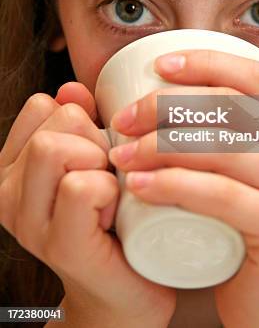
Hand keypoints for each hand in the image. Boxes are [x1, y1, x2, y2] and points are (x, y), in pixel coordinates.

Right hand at [0, 82, 175, 326]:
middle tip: (109, 174)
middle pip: (56, 121)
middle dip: (96, 138)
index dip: (82, 119)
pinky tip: (114, 215)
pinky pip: (80, 187)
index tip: (95, 153)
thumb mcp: (94, 159)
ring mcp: (28, 222)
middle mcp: (8, 193)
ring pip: (58, 148)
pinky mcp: (59, 244)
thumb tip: (72, 88)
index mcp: (13, 167)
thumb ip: (79, 122)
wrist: (126, 290)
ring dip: (100, 163)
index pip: (43, 105)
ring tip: (110, 194)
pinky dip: (108, 191)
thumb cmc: (114, 217)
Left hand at [109, 50, 258, 327]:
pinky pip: (219, 192)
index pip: (256, 76)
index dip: (207, 64)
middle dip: (168, 106)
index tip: (159, 67)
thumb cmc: (254, 226)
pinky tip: (137, 185)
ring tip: (121, 154)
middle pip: (231, 106)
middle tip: (124, 120)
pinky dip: (171, 185)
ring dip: (158, 146)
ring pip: (218, 146)